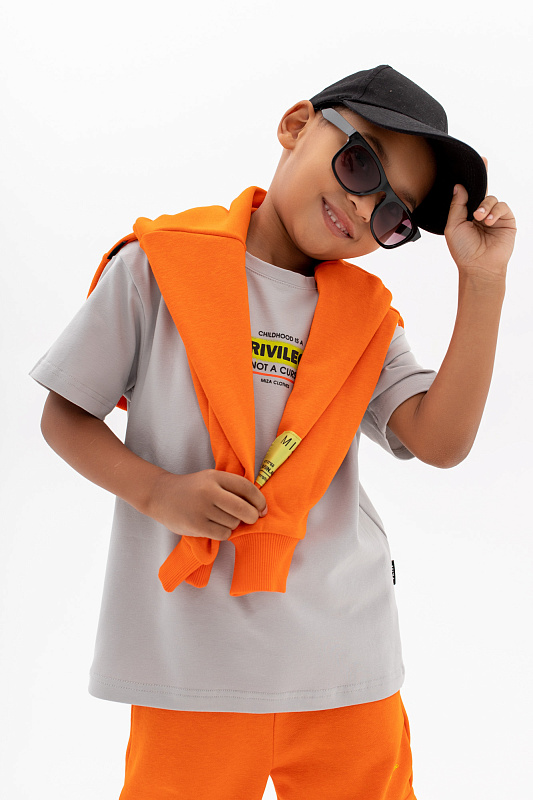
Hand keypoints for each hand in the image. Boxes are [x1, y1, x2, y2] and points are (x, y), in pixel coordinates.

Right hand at [148, 469, 267, 540]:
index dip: (259, 500)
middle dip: (252, 516)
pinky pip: (223, 534)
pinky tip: (215, 526)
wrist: (161, 496)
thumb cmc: (192, 489)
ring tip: (221, 519)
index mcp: (215, 476)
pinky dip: (224, 533)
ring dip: (233, 524)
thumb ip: (231, 488)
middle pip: (244, 509)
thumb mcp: (210, 479)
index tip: (263, 509)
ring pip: (234, 523)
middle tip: (251, 519)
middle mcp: (209, 491)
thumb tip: (259, 507)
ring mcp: (202, 509)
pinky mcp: (196, 526)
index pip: (246, 488)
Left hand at [444, 157, 515, 282]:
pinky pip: (502, 206)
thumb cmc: (463, 250)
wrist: (478, 266)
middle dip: (482, 181)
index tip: (479, 160)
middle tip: (481, 173)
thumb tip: (459, 186)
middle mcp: (481, 213)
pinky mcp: (506, 220)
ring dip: (485, 206)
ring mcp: (494, 216)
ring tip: (480, 218)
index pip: (470, 192)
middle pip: (483, 190)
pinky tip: (489, 221)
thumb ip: (457, 205)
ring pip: (492, 198)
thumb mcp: (453, 226)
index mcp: (467, 213)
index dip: (474, 178)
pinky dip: (495, 211)